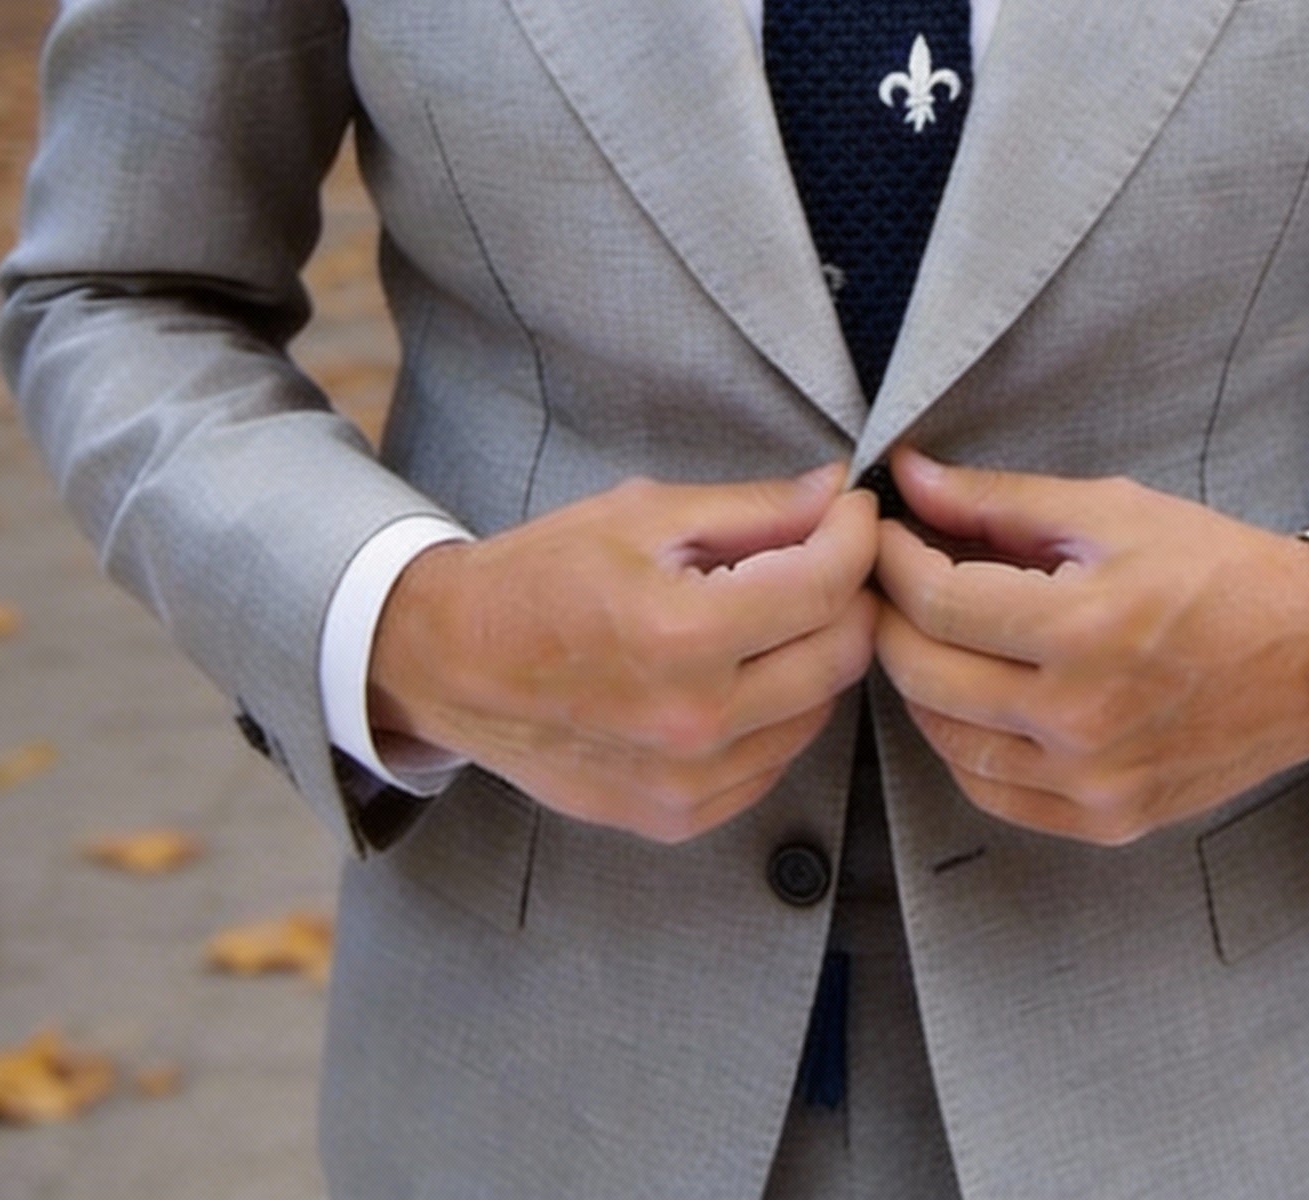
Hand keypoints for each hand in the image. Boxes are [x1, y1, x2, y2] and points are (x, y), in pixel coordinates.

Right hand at [368, 465, 878, 842]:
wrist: (452, 662)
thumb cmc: (541, 576)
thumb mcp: (645, 515)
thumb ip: (755, 509)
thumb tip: (837, 492)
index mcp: (683, 635)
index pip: (827, 584)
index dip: (856, 536)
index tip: (852, 511)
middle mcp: (693, 721)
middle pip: (841, 653)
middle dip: (849, 592)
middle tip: (825, 554)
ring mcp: (687, 782)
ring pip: (819, 710)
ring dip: (816, 652)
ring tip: (774, 610)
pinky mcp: (678, 816)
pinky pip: (774, 759)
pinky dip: (779, 710)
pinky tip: (741, 669)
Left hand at [873, 449, 1308, 844]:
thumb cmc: (1217, 570)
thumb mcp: (1111, 510)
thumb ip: (998, 500)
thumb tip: (908, 476)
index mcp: (1083, 628)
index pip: (935, 601)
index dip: (890, 559)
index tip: (883, 532)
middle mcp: (1081, 718)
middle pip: (923, 674)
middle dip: (890, 618)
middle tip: (893, 579)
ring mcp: (1093, 781)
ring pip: (946, 741)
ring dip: (921, 682)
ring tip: (933, 633)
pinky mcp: (1107, 820)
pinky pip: (993, 792)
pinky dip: (964, 744)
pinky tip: (975, 697)